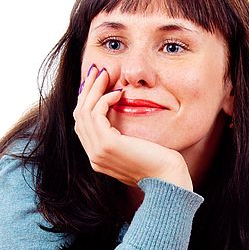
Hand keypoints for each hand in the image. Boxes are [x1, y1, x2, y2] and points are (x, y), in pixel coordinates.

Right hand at [73, 65, 192, 189]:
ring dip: (94, 89)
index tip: (97, 83)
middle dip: (87, 91)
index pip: (83, 125)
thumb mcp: (136, 147)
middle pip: (79, 116)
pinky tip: (118, 93)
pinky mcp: (107, 145)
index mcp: (99, 158)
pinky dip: (104, 99)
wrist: (169, 179)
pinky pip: (96, 114)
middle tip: (97, 70)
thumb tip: (121, 112)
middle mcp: (94, 157)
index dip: (87, 101)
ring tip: (106, 73)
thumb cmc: (160, 163)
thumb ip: (124, 136)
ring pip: (85, 113)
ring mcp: (98, 153)